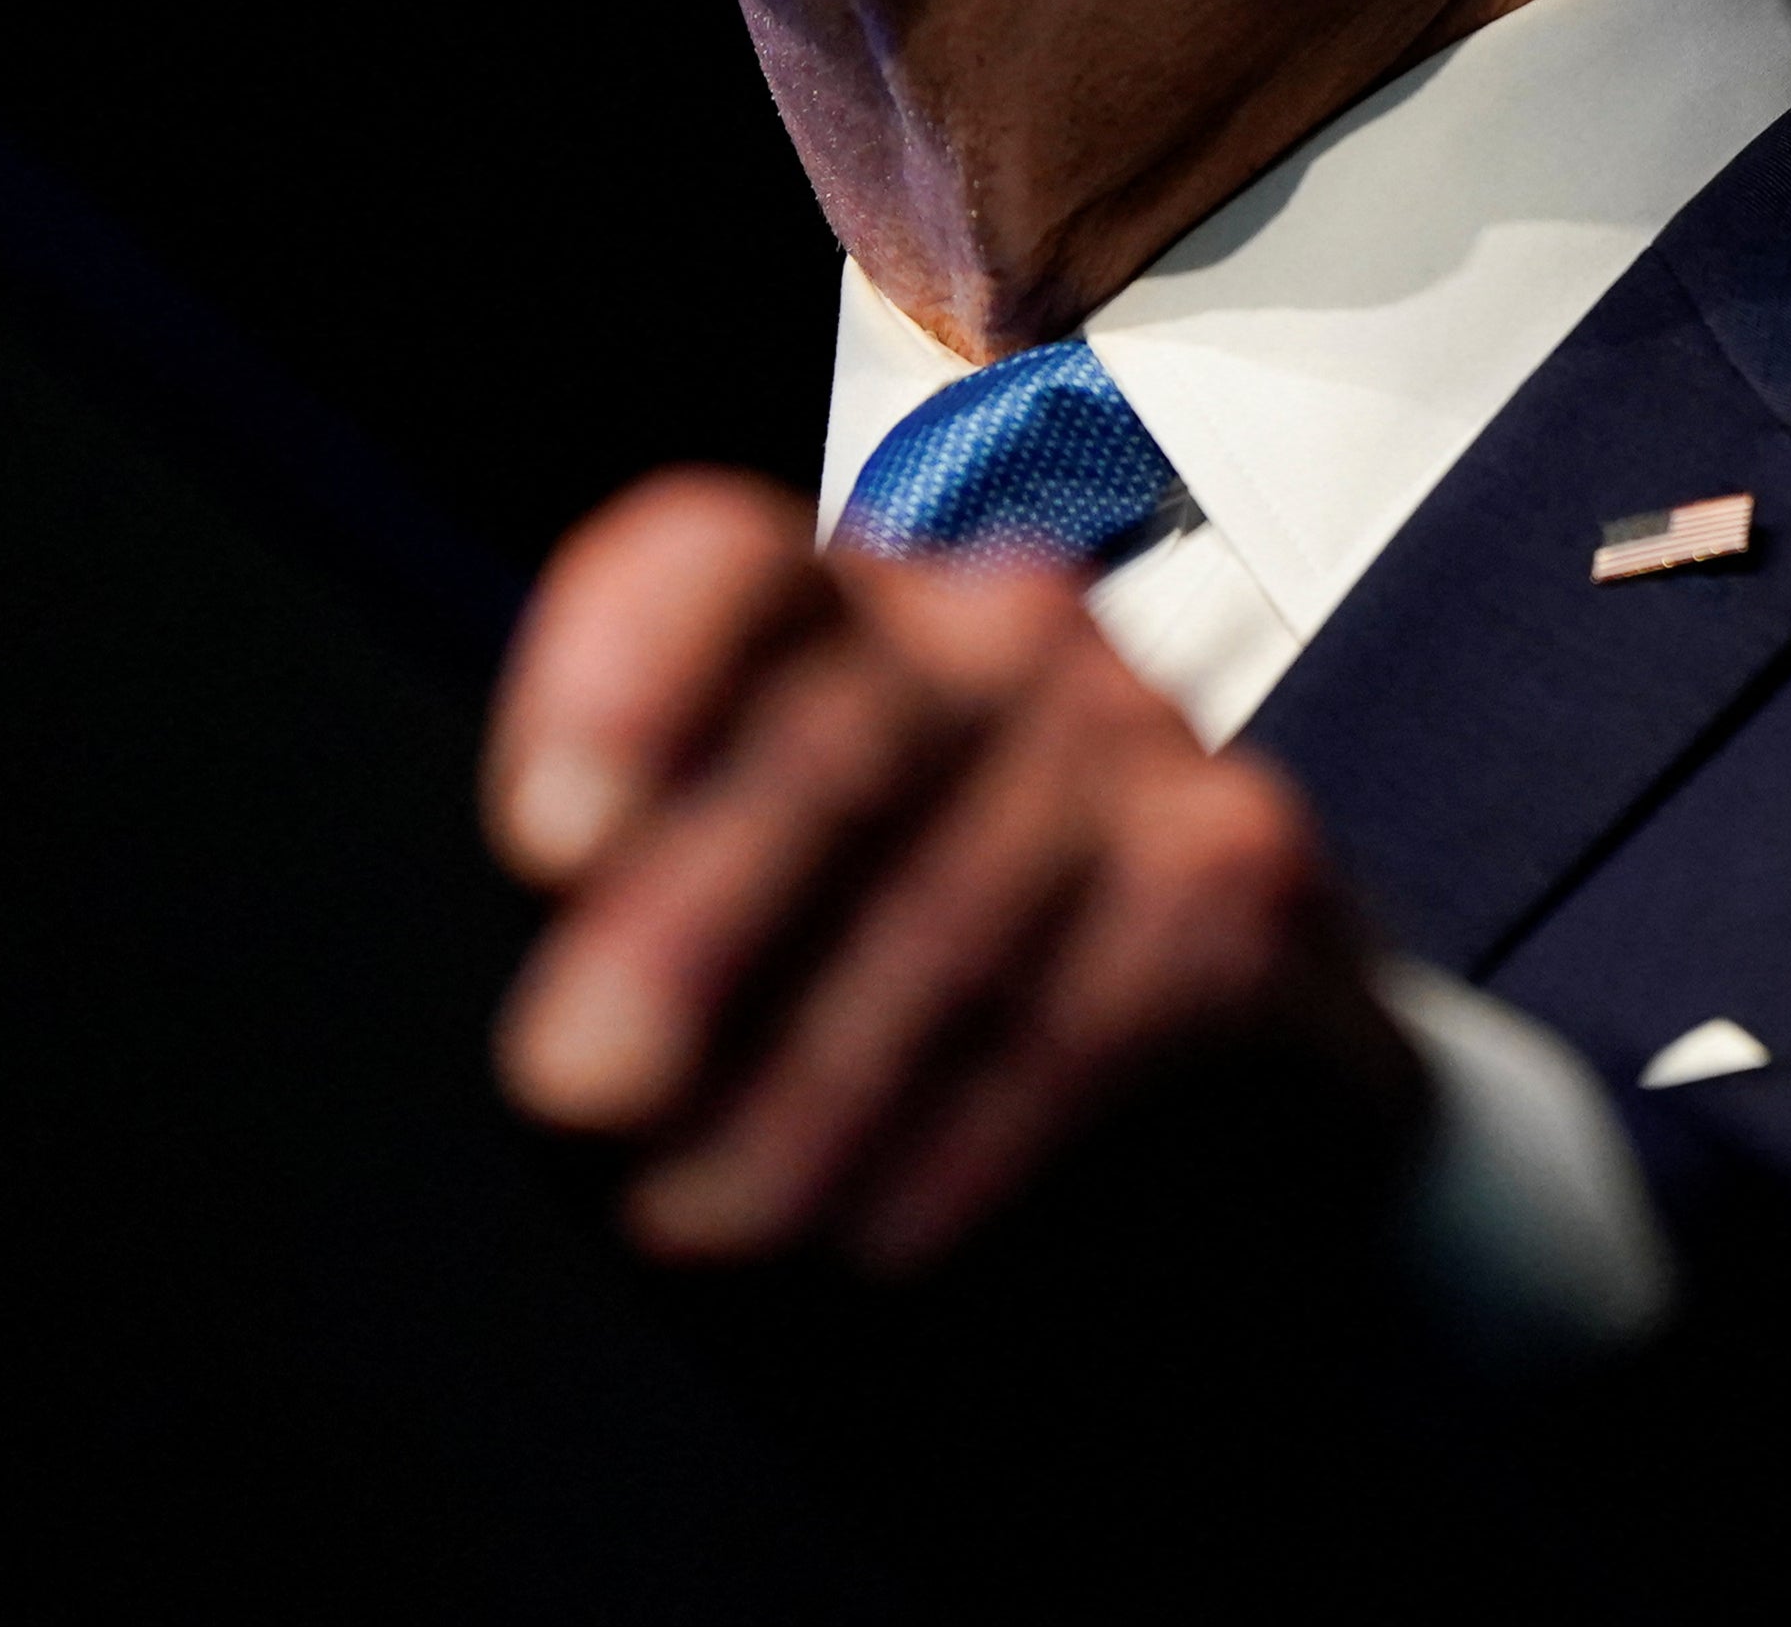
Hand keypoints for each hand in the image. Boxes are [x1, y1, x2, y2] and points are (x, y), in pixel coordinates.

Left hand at [484, 469, 1421, 1270]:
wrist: (1198, 1131)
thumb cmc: (913, 1011)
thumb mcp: (736, 948)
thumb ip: (636, 916)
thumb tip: (571, 1045)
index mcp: (834, 617)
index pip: (719, 563)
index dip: (625, 669)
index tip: (547, 838)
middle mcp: (997, 631)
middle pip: (836, 729)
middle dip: (692, 924)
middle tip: (583, 1085)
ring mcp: (1137, 734)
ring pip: (956, 894)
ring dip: (809, 1081)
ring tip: (699, 1215)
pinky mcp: (1243, 869)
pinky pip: (1088, 1004)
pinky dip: (967, 1135)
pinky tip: (881, 1227)